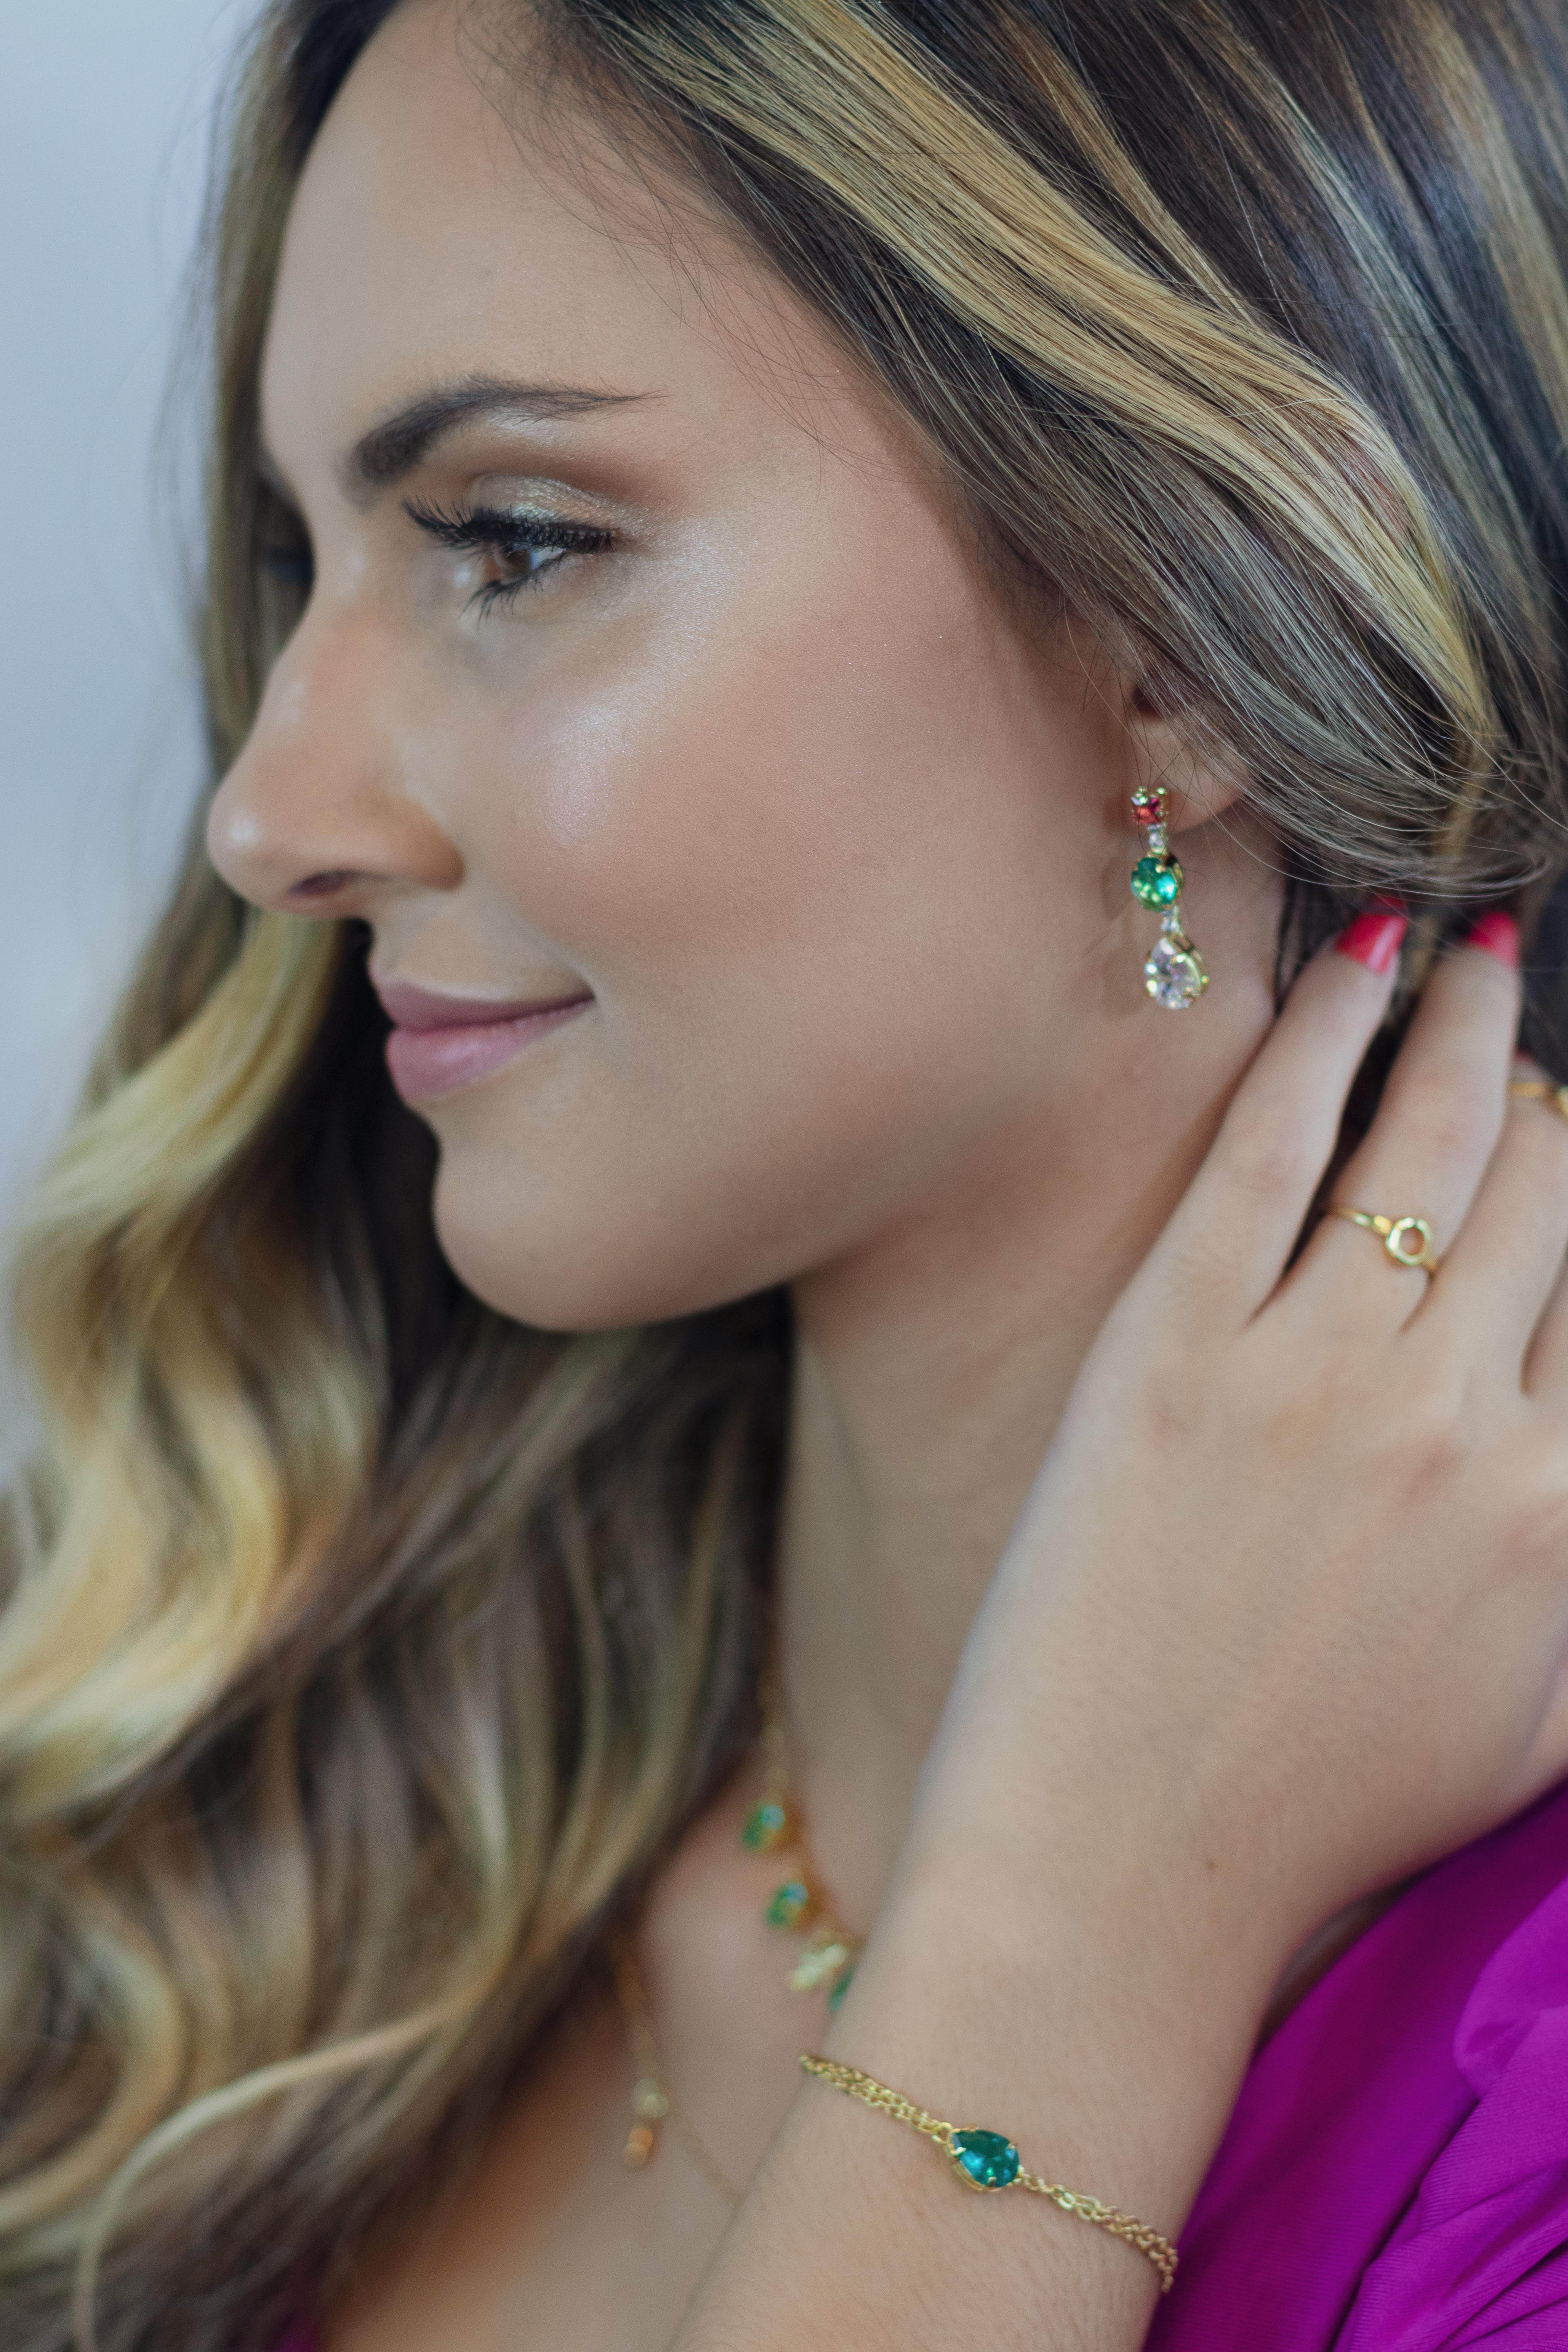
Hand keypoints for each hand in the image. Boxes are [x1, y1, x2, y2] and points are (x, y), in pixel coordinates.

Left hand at [911, 916, 1567, 1979]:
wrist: (1118, 1879)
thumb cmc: (1317, 1818)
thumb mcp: (1537, 1723)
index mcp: (1564, 1517)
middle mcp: (1464, 1425)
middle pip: (1553, 1186)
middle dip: (1554, 1087)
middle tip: (1531, 1007)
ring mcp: (1318, 1375)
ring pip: (1435, 1137)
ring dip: (1468, 1020)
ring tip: (1473, 949)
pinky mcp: (1174, 1347)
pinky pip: (1272, 1144)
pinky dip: (1326, 1035)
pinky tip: (1359, 961)